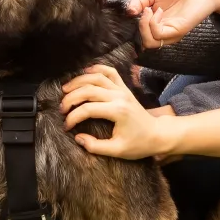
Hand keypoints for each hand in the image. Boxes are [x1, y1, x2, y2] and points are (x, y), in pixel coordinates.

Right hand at [60, 64, 178, 160]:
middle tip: (61, 108)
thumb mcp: (118, 151)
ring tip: (66, 90)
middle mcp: (119, 96)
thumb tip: (78, 138)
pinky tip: (85, 72)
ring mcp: (122, 90)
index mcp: (117, 112)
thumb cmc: (139, 144)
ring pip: (96, 77)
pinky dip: (96, 69)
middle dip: (71, 98)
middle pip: (88, 90)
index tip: (66, 126)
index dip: (73, 117)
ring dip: (78, 81)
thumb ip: (96, 146)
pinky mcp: (124, 88)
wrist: (158, 135)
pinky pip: (110, 72)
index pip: (88, 109)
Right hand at [136, 0, 219, 46]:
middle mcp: (163, 32)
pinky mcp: (177, 31)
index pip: (140, 36)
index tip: (133, 11)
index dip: (133, 27)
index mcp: (156, 24)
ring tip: (150, 9)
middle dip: (138, 26)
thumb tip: (128, 12)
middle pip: (143, 43)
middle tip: (143, 9)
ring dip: (144, 24)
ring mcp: (170, 33)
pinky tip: (159, 10)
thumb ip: (139, 2)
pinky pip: (158, 34)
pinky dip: (153, 22)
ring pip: (149, 42)